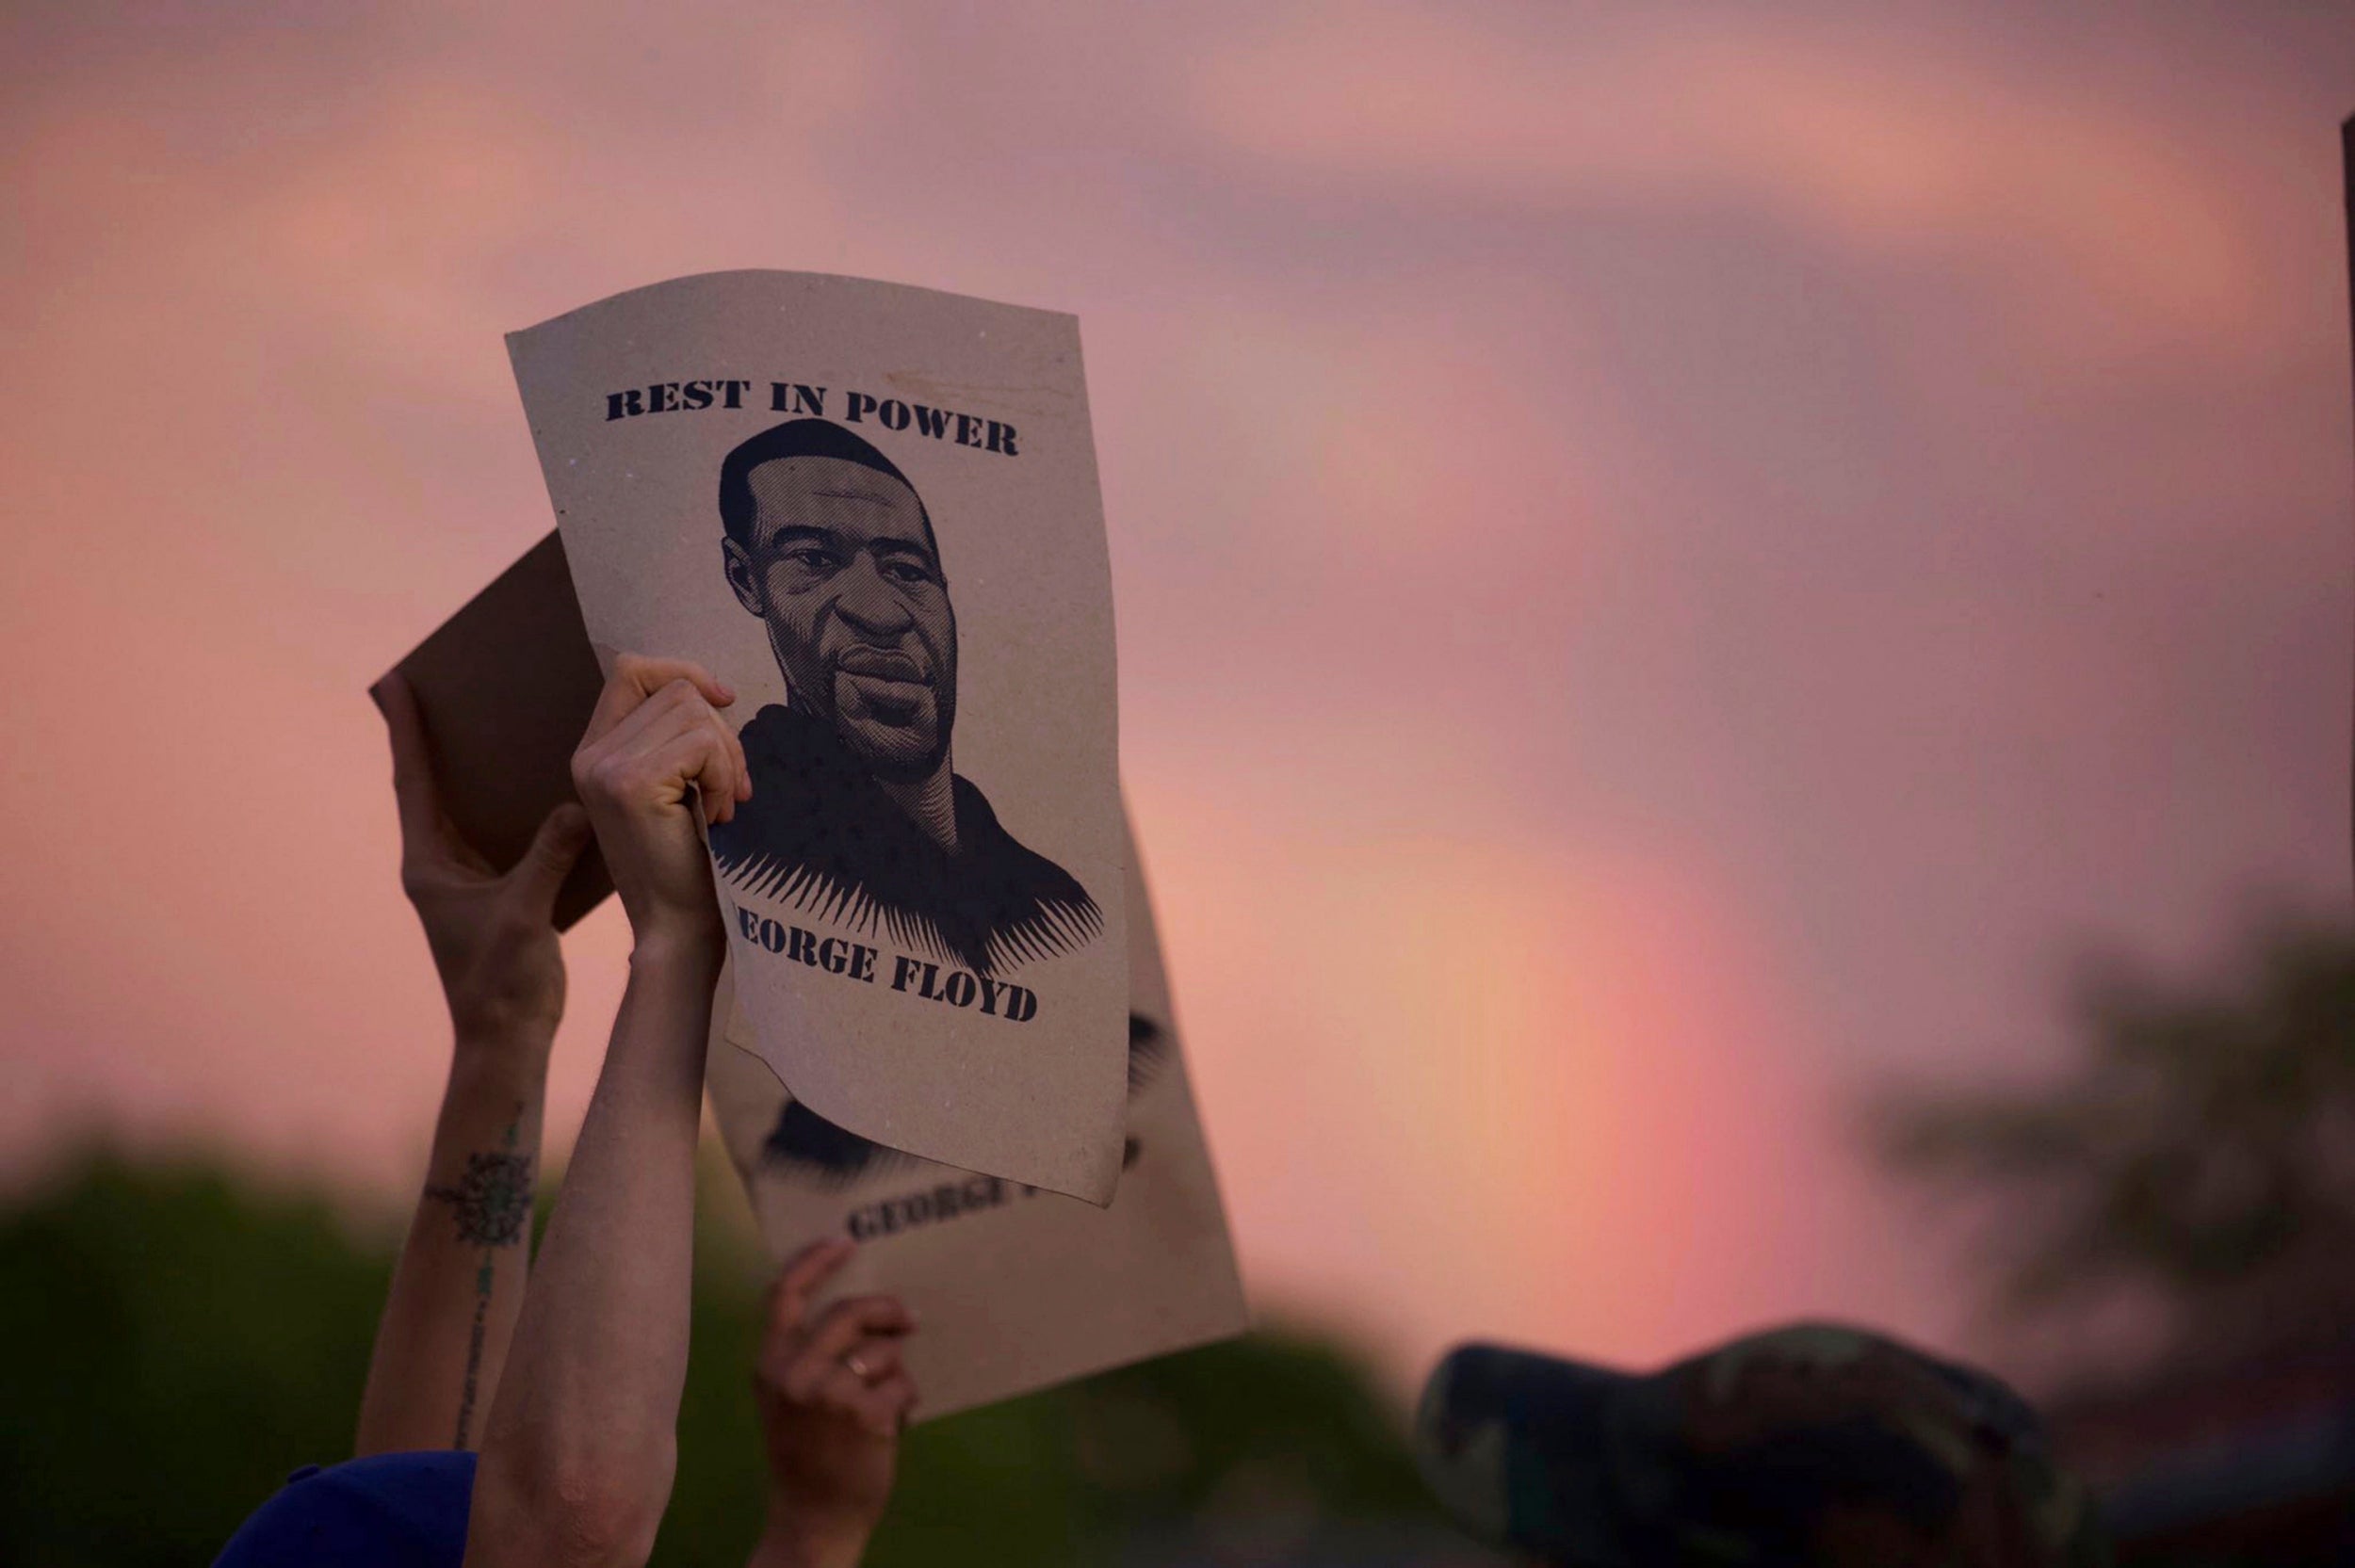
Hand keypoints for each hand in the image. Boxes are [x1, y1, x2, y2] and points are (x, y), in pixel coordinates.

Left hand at [373, 670, 591, 1046]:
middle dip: (435, 735)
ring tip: (490, 722)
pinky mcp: (497, 892)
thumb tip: (578, 804)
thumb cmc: (501, 984)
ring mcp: (467, 879)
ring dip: (476, 768)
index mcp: (430, 864)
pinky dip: (514, 804)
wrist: (505, 1041)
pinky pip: (503, 833)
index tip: (393, 681)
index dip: (405, 730)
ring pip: (468, 808)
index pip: (414, 782)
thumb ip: (548, 857)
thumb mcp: (524, 914)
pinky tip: (543, 785)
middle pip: (434, 785)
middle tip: (439, 683)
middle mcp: (441, 865)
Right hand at [568, 654, 748, 952]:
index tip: (724, 700)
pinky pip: (701, 744)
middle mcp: (590, 754)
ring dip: (727, 758)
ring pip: (692, 712)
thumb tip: (715, 691)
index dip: (683, 672)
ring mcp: (605, 767)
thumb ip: (675, 739)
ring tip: (721, 805)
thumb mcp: (676, 787)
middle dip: (722, 733)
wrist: (677, 927)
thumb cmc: (688, 860)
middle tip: (732, 788)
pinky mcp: (630, 783)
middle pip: (676, 690)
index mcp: (595, 751)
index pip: (631, 669)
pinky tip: (718, 815)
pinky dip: (725, 777)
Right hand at [750, 1239, 917, 1567]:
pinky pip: (903, 1384)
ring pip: (882, 1350)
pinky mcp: (865, 1414)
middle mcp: (793, 1373)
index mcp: (769, 1365)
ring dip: (895, 1370)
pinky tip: (896, 1422)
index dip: (815, 1260)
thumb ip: (808, 1354)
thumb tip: (868, 1310)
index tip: (846, 1241)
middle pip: (849, 1311)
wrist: (814, 1518)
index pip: (785, 1294)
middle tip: (907, 1319)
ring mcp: (829, 1394)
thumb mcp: (787, 1398)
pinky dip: (907, 1400)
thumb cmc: (805, 1454)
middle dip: (886, 1310)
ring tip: (888, 1398)